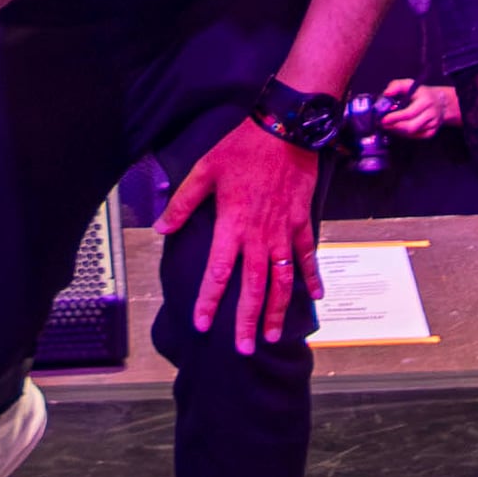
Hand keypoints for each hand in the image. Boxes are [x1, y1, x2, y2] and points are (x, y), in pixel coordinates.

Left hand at [161, 115, 325, 351]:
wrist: (285, 128)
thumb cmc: (242, 147)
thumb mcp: (204, 170)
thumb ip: (182, 202)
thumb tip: (161, 227)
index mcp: (232, 226)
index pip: (218, 273)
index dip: (210, 301)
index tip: (203, 324)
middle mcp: (260, 236)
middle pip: (254, 288)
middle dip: (248, 321)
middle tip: (243, 348)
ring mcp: (284, 232)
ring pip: (282, 281)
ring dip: (277, 310)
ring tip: (272, 335)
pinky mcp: (302, 222)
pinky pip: (308, 257)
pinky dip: (311, 278)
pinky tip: (315, 298)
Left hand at [356, 78, 458, 140]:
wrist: (441, 102)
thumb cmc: (421, 93)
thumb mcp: (410, 84)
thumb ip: (396, 86)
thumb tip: (386, 93)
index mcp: (425, 100)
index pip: (409, 113)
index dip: (395, 118)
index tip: (383, 119)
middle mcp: (431, 113)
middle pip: (411, 126)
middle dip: (394, 127)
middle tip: (383, 125)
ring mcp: (433, 124)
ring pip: (412, 133)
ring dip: (398, 131)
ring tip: (389, 126)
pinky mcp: (432, 132)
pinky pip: (416, 137)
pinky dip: (406, 134)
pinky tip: (400, 129)